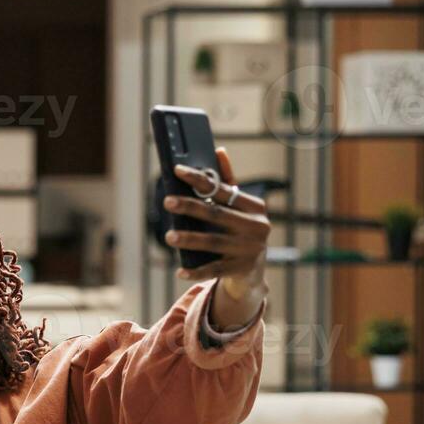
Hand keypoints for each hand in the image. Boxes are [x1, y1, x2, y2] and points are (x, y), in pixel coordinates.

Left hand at [167, 147, 270, 325]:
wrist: (253, 273)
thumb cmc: (240, 232)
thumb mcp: (239, 209)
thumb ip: (228, 183)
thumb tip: (219, 151)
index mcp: (255, 207)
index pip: (223, 190)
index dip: (199, 180)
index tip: (177, 170)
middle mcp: (256, 227)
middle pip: (217, 214)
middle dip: (190, 207)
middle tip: (167, 201)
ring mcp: (250, 250)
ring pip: (214, 242)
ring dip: (190, 239)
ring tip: (169, 236)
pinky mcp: (241, 269)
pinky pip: (214, 269)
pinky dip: (196, 271)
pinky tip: (179, 271)